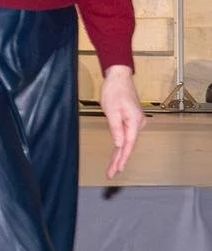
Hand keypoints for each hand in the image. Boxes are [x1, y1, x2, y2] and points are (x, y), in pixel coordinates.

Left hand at [100, 64, 143, 179]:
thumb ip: (116, 129)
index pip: (128, 146)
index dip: (122, 160)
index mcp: (135, 122)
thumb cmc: (114, 90)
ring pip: (128, 142)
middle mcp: (139, 123)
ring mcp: (136, 121)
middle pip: (128, 146)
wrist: (119, 76)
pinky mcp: (132, 119)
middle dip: (119, 161)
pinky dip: (121, 145)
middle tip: (111, 174)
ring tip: (113, 168)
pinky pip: (127, 136)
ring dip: (120, 155)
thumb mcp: (112, 111)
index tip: (116, 171)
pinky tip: (117, 154)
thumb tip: (120, 145)